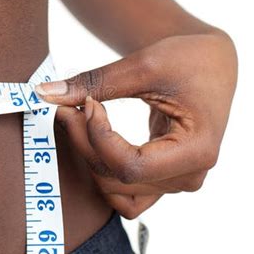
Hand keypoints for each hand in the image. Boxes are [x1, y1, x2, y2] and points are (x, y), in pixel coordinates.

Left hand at [35, 32, 237, 218]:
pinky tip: (93, 139)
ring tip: (78, 118)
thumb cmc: (186, 59)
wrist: (211, 63)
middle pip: (118, 178)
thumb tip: (42, 94)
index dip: (96, 137)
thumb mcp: (143, 64)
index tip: (85, 103)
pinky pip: (124, 194)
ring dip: (88, 157)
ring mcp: (177, 182)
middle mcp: (190, 176)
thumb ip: (94, 82)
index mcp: (197, 150)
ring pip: (115, 190)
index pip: (129, 165)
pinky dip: (102, 172)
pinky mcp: (163, 180)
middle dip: (84, 143)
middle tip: (66, 106)